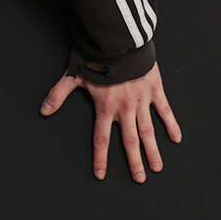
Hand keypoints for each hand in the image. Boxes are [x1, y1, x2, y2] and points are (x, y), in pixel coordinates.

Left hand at [39, 61, 181, 182]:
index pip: (101, 139)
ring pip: (148, 131)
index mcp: (105, 107)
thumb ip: (58, 94)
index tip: (101, 175)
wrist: (118, 41)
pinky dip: (171, 124)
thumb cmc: (94, 56)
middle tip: (139, 178)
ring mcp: (141, 100)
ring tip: (157, 167)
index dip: (100, 158)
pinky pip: (165, 110)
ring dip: (153, 150)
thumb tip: (44, 110)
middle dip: (134, 162)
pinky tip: (176, 138)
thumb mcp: (73, 76)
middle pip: (130, 141)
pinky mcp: (154, 90)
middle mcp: (125, 108)